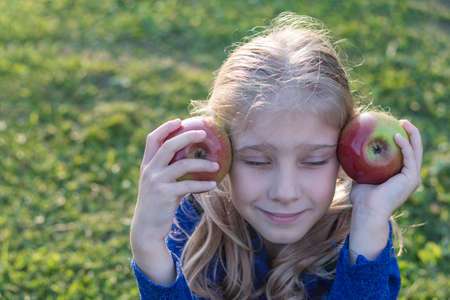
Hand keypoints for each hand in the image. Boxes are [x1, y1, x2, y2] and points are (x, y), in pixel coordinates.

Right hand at [130, 118, 218, 255]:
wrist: (147, 229)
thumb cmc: (158, 204)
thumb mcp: (159, 184)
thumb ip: (169, 170)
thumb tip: (192, 157)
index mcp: (147, 165)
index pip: (152, 139)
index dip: (165, 128)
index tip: (179, 120)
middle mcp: (149, 171)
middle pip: (168, 146)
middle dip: (186, 136)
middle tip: (204, 134)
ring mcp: (156, 182)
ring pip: (182, 165)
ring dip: (202, 164)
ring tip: (216, 166)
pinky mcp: (165, 195)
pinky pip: (188, 186)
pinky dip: (202, 185)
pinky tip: (213, 185)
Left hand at [349, 119, 422, 221]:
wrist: (367, 211)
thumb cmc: (362, 198)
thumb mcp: (360, 177)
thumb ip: (359, 166)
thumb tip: (348, 151)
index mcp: (400, 176)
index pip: (405, 154)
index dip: (403, 139)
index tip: (393, 126)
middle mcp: (409, 176)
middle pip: (415, 149)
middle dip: (412, 133)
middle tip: (402, 121)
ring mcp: (412, 177)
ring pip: (417, 150)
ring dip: (412, 134)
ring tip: (403, 122)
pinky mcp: (411, 178)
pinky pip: (409, 156)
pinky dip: (404, 145)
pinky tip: (396, 135)